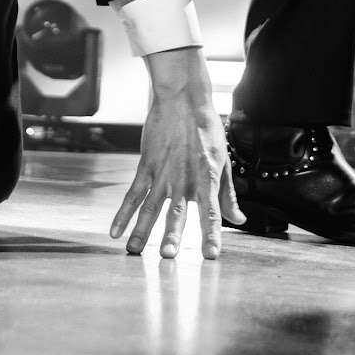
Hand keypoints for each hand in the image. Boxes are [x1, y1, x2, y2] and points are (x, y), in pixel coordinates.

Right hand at [109, 47, 238, 259]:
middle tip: (166, 256)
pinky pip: (132, 193)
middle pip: (178, 212)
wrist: (183, 99)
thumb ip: (228, 194)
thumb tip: (239, 220)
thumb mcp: (224, 161)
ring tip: (134, 252)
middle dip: (171, 235)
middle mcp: (185, 178)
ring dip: (142, 230)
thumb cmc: (206, 130)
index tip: (211, 255)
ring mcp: (163, 173)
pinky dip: (122, 213)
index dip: (212, 235)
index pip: (211, 212)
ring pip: (151, 207)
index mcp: (208, 178)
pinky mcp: (146, 165)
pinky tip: (115, 231)